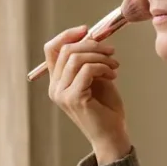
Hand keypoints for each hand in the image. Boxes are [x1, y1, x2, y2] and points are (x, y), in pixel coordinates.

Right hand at [44, 26, 130, 161]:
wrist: (112, 135)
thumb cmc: (106, 108)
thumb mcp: (95, 78)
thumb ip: (88, 60)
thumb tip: (90, 36)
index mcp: (57, 81)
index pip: (51, 49)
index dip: (68, 35)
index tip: (87, 30)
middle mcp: (55, 87)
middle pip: (66, 50)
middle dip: (92, 45)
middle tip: (111, 51)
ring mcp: (62, 94)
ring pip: (76, 58)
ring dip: (100, 56)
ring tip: (114, 65)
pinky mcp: (74, 98)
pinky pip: (87, 69)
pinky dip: (103, 67)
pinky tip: (113, 75)